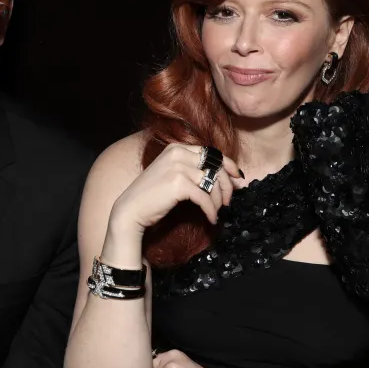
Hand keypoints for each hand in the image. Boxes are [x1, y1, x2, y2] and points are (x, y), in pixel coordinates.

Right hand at [110, 144, 241, 234]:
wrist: (130, 210)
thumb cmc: (152, 196)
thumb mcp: (171, 174)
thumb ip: (191, 169)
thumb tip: (223, 176)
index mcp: (176, 148)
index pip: (211, 152)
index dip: (228, 164)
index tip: (238, 177)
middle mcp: (178, 153)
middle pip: (216, 166)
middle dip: (226, 185)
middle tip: (228, 202)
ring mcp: (177, 167)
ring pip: (212, 182)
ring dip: (218, 201)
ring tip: (215, 212)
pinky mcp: (178, 183)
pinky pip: (205, 198)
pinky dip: (210, 210)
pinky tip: (210, 219)